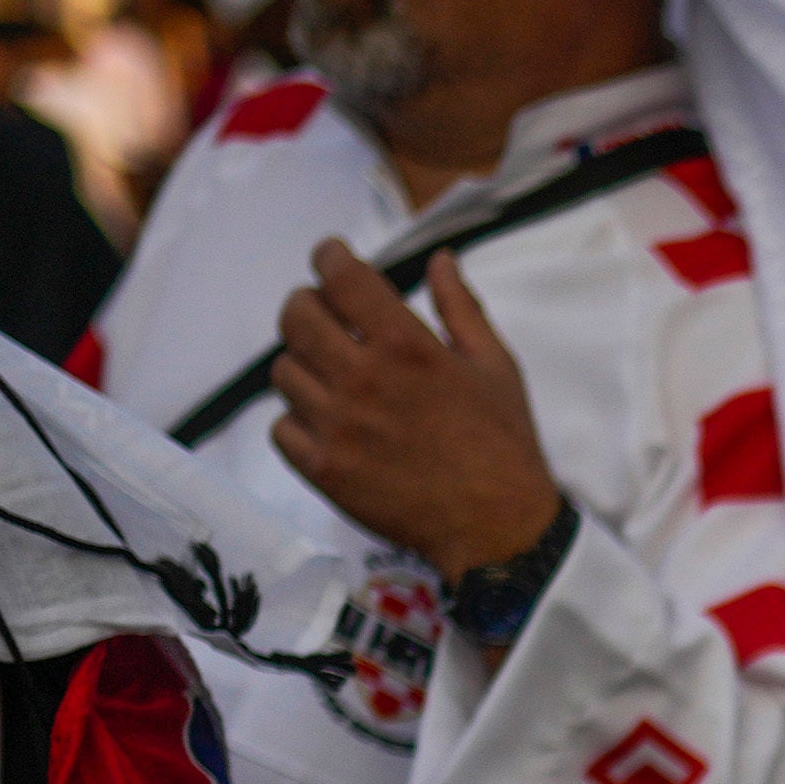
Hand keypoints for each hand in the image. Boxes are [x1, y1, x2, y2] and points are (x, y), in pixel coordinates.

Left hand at [268, 245, 566, 577]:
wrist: (496, 526)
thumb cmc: (502, 443)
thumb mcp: (494, 365)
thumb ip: (461, 307)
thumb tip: (441, 259)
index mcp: (405, 345)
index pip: (340, 276)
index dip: (329, 257)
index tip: (331, 258)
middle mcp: (361, 379)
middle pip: (295, 316)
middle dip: (306, 305)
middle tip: (325, 316)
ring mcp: (336, 426)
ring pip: (284, 371)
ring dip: (304, 365)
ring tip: (333, 378)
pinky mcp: (323, 468)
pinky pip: (281, 427)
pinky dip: (298, 420)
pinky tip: (328, 424)